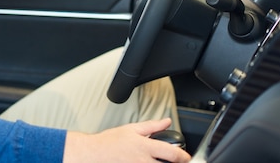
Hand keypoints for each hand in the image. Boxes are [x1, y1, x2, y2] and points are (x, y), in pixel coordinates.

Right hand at [62, 118, 190, 162]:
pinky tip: (145, 162)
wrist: (93, 154)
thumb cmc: (109, 142)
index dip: (184, 157)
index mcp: (145, 146)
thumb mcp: (131, 129)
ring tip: (155, 160)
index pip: (172, 154)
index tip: (186, 157)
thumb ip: (152, 126)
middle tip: (173, 160)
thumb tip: (166, 121)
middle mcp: (143, 161)